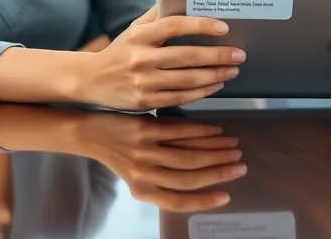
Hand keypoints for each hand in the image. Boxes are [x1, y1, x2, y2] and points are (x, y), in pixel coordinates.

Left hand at [76, 112, 246, 211]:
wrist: (91, 134)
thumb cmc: (119, 156)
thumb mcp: (139, 176)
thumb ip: (165, 178)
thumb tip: (204, 174)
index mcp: (143, 192)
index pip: (179, 201)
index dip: (205, 200)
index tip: (227, 196)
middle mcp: (143, 175)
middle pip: (189, 176)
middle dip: (219, 171)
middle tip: (239, 165)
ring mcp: (144, 152)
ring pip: (188, 154)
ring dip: (215, 151)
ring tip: (233, 147)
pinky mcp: (145, 130)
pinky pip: (180, 132)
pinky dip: (202, 131)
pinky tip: (216, 130)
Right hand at [77, 7, 245, 110]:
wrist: (90, 79)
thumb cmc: (120, 50)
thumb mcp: (134, 28)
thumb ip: (157, 14)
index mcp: (139, 35)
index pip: (174, 26)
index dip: (201, 25)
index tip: (223, 26)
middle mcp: (140, 58)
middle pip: (187, 56)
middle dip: (218, 55)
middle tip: (238, 54)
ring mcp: (143, 81)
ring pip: (187, 79)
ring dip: (215, 75)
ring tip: (232, 70)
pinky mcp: (145, 100)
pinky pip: (180, 97)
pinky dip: (202, 92)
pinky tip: (216, 85)